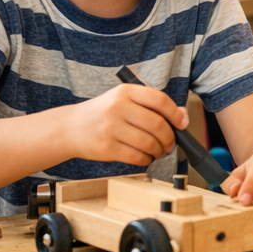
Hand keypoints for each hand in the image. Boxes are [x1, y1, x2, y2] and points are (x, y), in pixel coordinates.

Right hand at [68, 83, 187, 165]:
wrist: (70, 127)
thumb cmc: (103, 113)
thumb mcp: (124, 100)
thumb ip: (152, 105)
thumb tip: (182, 116)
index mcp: (125, 92)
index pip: (159, 100)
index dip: (176, 114)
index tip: (182, 124)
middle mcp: (118, 107)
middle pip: (157, 124)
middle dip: (169, 137)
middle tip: (170, 143)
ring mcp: (111, 128)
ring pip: (148, 143)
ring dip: (159, 150)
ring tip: (158, 151)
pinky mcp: (106, 148)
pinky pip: (136, 156)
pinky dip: (146, 159)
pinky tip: (145, 157)